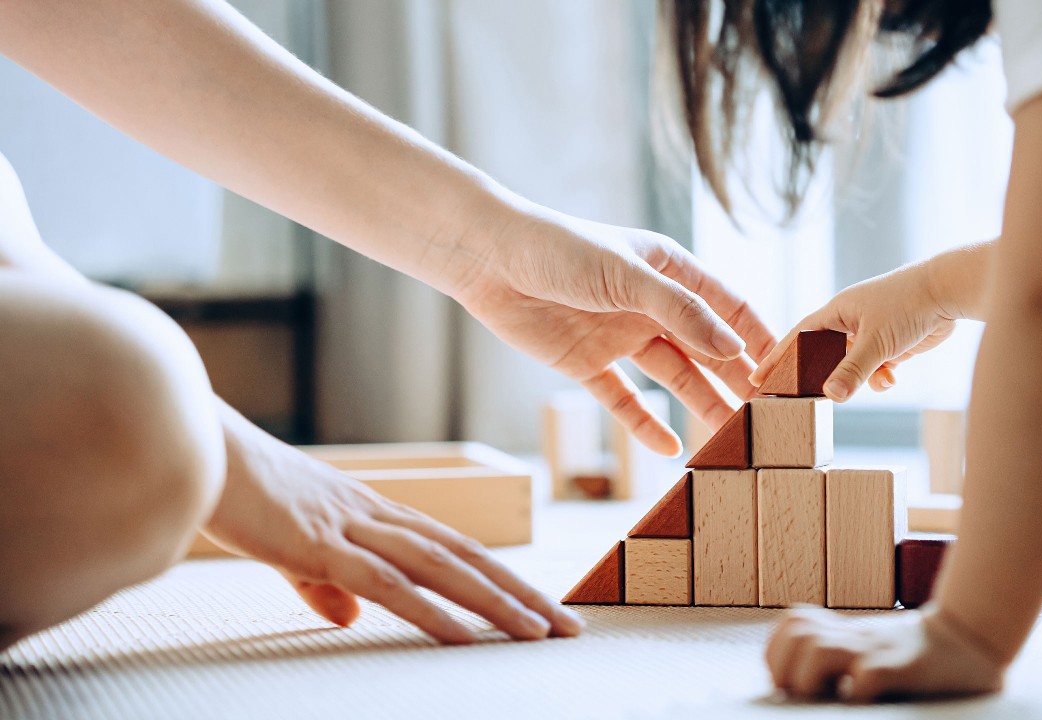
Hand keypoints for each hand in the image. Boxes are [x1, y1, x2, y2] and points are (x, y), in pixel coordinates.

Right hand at [203, 407, 582, 643]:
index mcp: (373, 513)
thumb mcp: (290, 547)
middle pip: (467, 557)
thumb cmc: (238, 491)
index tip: (541, 607)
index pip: (456, 549)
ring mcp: (352, 526)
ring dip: (495, 603)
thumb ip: (323, 583)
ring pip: (443, 569)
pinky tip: (466, 637)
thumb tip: (348, 617)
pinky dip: (432, 611)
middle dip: (521, 594)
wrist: (192, 447)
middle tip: (568, 626)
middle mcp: (377, 515)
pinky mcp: (319, 544)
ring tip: (540, 632)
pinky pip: (387, 584)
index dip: (503, 578)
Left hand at [455, 208, 775, 454]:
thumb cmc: (560, 248)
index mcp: (671, 271)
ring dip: (699, 406)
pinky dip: (645, 424)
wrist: (488, 259)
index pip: (730, 307)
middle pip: (706, 349)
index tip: (787, 373)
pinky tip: (670, 448)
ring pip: (672, 379)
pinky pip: (624, 400)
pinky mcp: (586, 364)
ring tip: (729, 439)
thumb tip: (733, 348)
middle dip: (736, 381)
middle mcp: (651, 306)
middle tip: (767, 417)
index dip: (760, 338)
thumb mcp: (627, 275)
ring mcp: (620, 336)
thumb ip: (681, 312)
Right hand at [749, 261, 954, 401]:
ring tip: (875, 380)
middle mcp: (850, 321)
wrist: (950, 292)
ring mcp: (871, 331)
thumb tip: (832, 396)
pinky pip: (876, 366)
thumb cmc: (909, 304)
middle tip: (808, 397)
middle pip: (824, 356)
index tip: (759, 379)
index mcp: (837, 311)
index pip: (798, 337)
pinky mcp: (891, 342)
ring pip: (853, 364)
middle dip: (822, 376)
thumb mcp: (876, 342)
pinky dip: (881, 376)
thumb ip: (853, 371)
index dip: (778, 358)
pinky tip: (892, 377)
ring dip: (861, 377)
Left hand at [764, 607, 1004, 702]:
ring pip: (818, 651)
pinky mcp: (901, 668)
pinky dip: (856, 695)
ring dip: (810, 679)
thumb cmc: (917, 658)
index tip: (785, 681)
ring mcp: (877, 650)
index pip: (792, 623)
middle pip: (796, 632)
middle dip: (784, 666)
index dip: (778, 652)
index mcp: (845, 633)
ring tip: (824, 698)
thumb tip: (797, 691)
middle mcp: (856, 637)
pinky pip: (867, 677)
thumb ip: (841, 661)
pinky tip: (862, 703)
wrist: (971, 640)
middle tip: (800, 694)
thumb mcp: (873, 649)